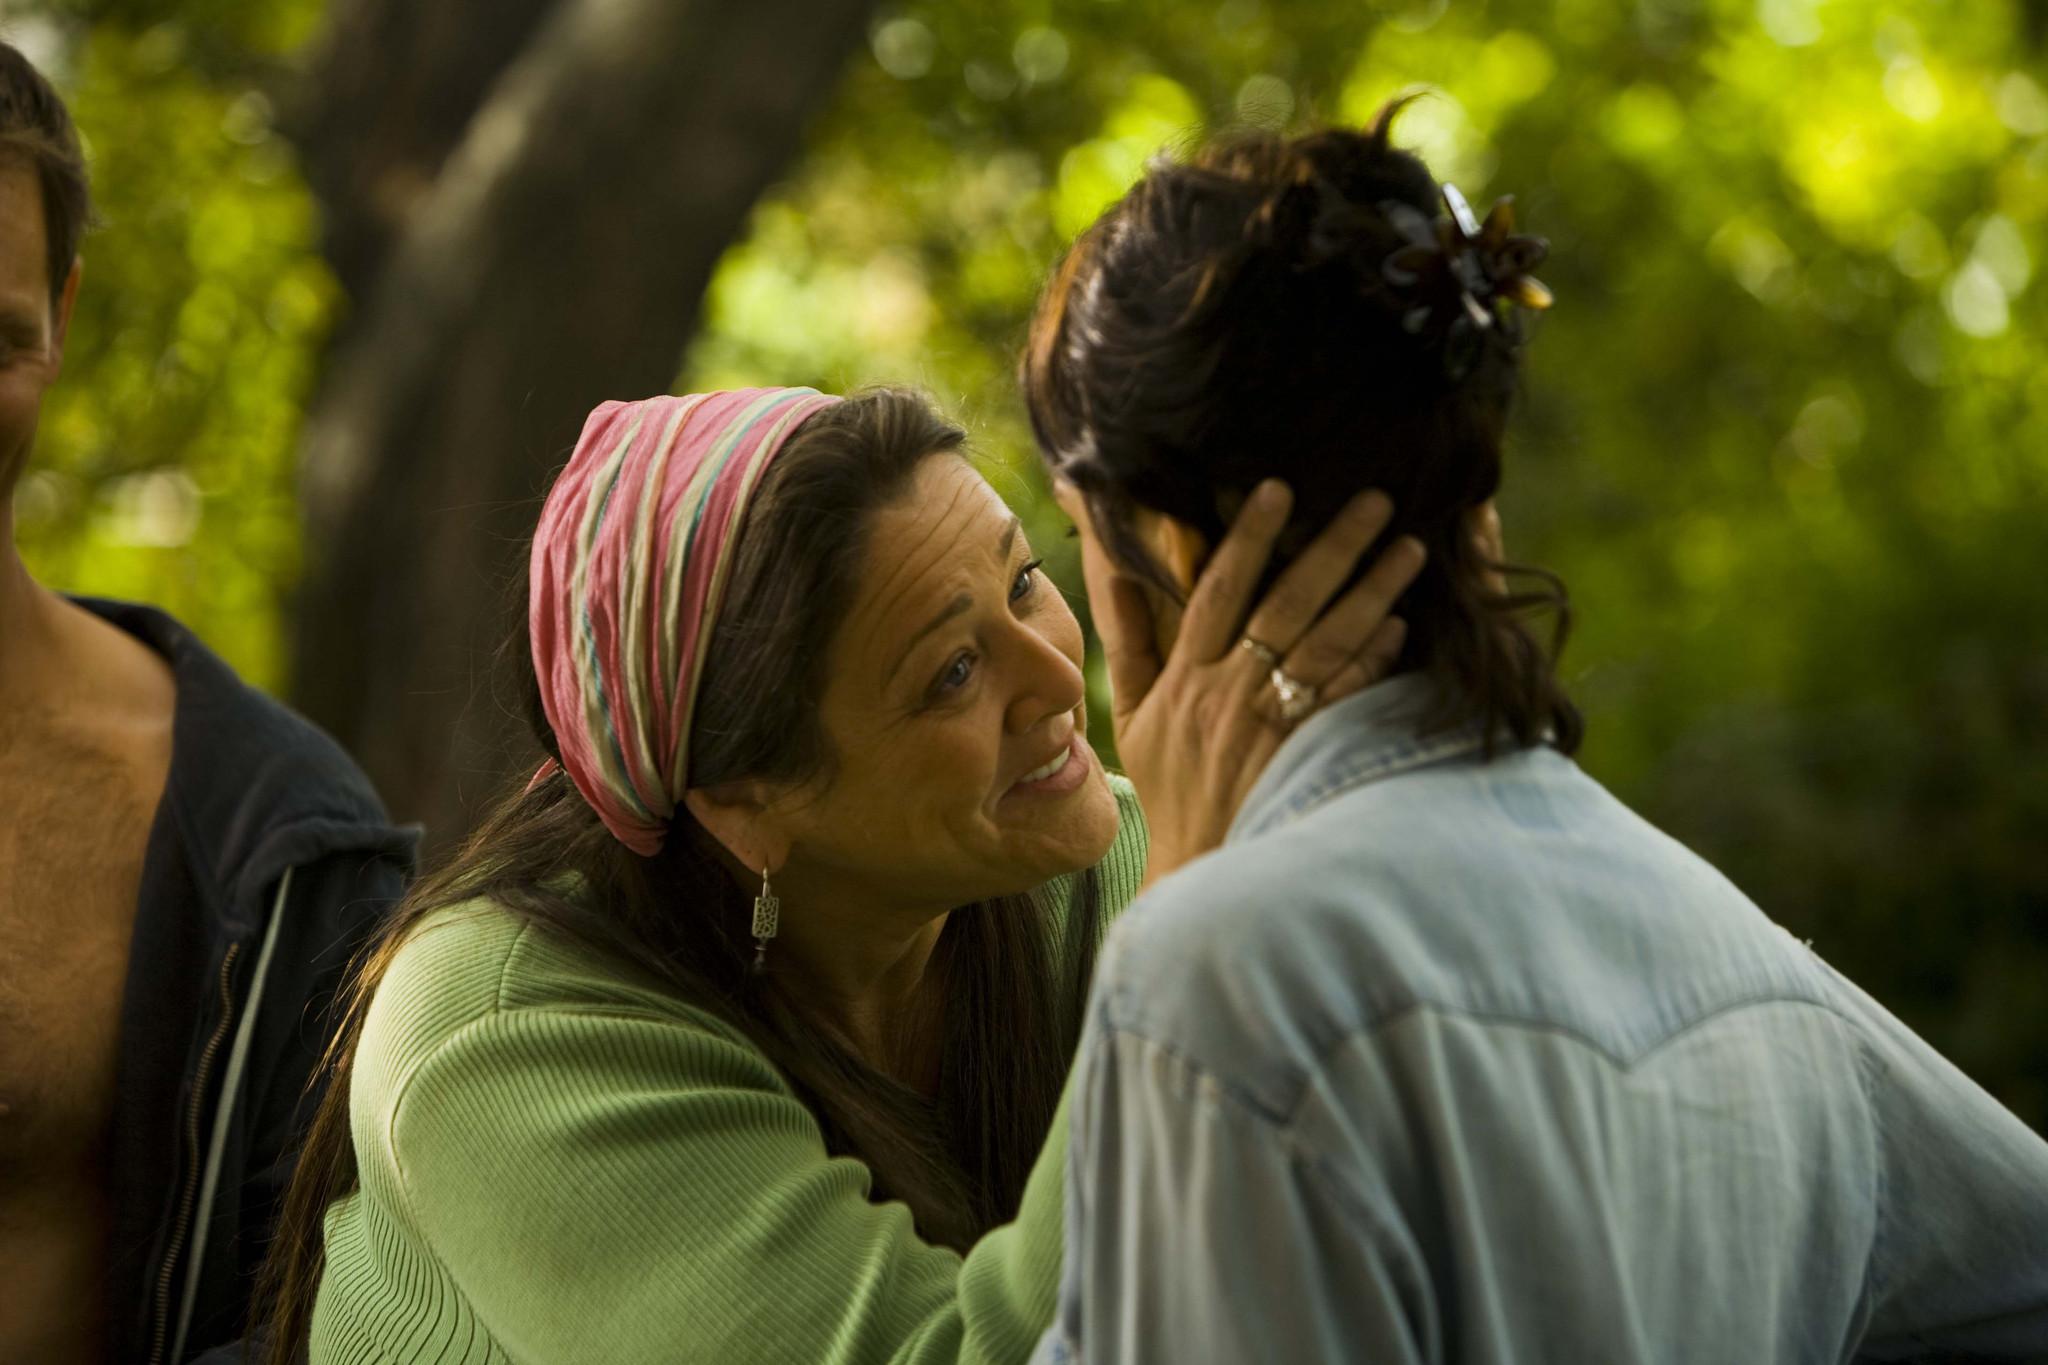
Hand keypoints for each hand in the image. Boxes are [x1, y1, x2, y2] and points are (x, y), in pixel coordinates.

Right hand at [1062, 479, 1425, 888]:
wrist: (1202, 873)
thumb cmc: (1171, 791)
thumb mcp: (1131, 717)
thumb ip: (1126, 643)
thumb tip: (1114, 573)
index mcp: (1186, 680)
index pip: (1217, 592)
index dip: (1248, 539)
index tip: (1278, 489)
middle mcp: (1229, 695)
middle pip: (1286, 605)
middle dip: (1332, 547)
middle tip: (1376, 500)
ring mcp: (1271, 725)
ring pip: (1327, 644)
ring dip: (1372, 592)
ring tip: (1410, 549)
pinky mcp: (1307, 756)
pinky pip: (1346, 697)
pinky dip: (1374, 659)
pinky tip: (1402, 624)